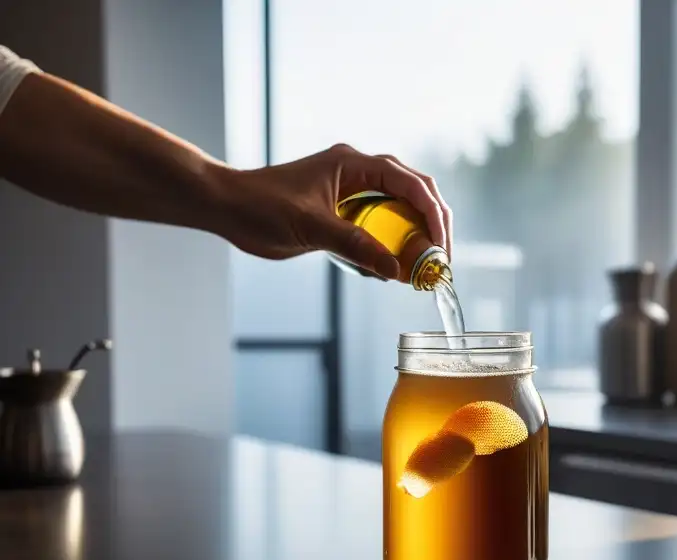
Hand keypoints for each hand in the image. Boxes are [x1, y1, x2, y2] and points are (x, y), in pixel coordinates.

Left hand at [215, 144, 452, 279]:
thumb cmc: (259, 206)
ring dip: (415, 234)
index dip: (432, 213)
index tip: (440, 245)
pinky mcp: (343, 209)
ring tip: (424, 264)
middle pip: (414, 192)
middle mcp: (357, 171)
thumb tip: (396, 269)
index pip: (410, 183)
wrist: (226, 207)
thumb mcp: (311, 228)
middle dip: (432, 224)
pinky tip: (394, 266)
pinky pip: (380, 222)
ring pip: (400, 207)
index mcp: (353, 163)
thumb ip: (355, 246)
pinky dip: (392, 243)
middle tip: (441, 258)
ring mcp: (351, 189)